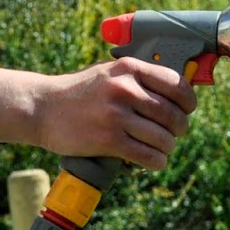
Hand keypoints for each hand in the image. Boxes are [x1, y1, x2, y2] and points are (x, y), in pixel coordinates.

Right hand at [30, 57, 198, 169]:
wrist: (41, 108)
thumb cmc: (78, 91)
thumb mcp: (108, 72)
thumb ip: (137, 78)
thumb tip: (174, 89)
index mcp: (129, 69)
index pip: (176, 84)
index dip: (188, 101)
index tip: (188, 109)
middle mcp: (125, 90)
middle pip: (172, 114)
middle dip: (180, 128)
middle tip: (176, 133)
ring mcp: (117, 116)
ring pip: (163, 138)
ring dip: (168, 147)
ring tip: (162, 148)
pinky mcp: (108, 141)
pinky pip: (147, 156)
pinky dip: (157, 161)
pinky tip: (155, 161)